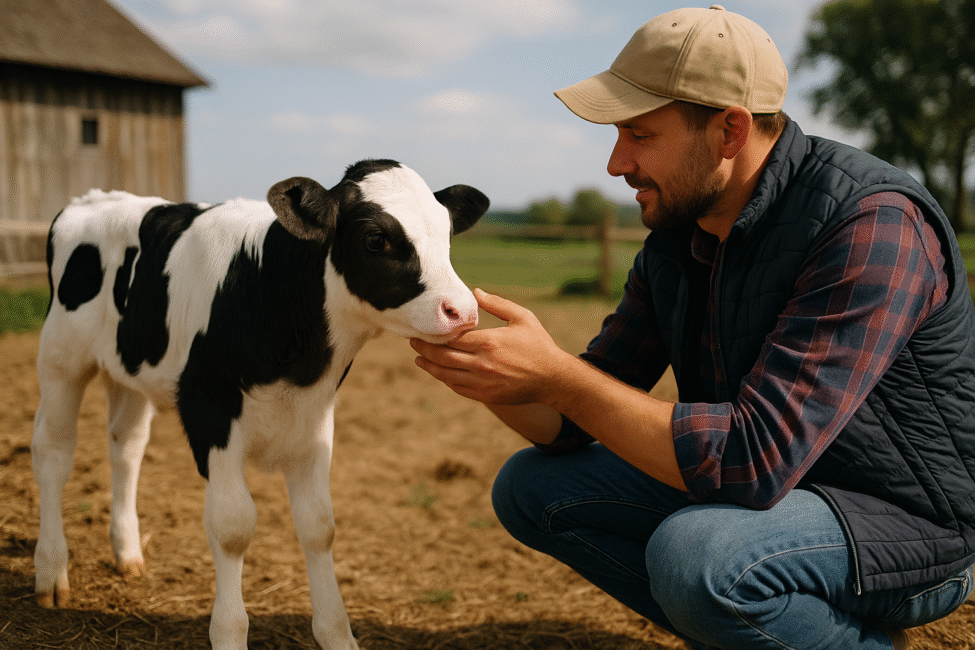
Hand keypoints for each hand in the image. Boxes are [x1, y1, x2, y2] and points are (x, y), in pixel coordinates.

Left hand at [411, 289, 572, 404]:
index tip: (423, 329)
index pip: (452, 338)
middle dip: (425, 349)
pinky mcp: (485, 395)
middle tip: (413, 342)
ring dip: (430, 366)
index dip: (434, 334)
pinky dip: (445, 379)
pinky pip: (457, 387)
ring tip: (419, 359)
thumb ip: (498, 304)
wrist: (553, 378)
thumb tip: (475, 293)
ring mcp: (482, 382)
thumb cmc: (538, 344)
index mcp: (488, 342)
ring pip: (446, 375)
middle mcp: (482, 364)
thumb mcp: (522, 317)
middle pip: (443, 356)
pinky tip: (439, 372)